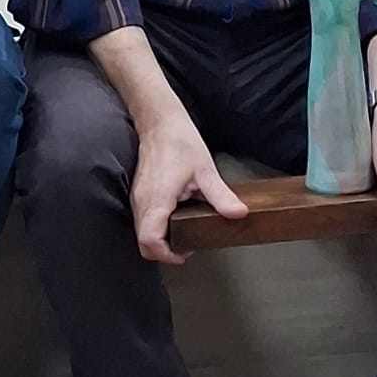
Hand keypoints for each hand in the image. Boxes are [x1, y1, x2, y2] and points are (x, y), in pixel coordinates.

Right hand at [131, 108, 246, 265]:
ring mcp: (137, 198)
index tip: (185, 252)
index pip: (150, 241)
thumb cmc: (179, 141)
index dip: (167, 254)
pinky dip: (156, 226)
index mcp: (157, 199)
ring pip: (141, 232)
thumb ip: (221, 196)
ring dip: (160, 238)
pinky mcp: (138, 193)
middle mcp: (141, 201)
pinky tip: (174, 216)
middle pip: (143, 243)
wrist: (159, 121)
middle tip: (187, 244)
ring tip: (183, 230)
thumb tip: (238, 213)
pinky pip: (142, 220)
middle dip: (165, 250)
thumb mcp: (205, 170)